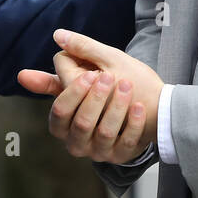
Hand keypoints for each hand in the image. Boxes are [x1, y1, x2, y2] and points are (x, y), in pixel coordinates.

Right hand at [18, 29, 161, 162]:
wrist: (147, 105)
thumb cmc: (111, 84)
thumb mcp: (90, 69)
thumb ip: (69, 61)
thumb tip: (50, 42)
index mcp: (62, 122)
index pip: (60, 109)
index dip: (75, 90)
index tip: (91, 72)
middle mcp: (75, 141)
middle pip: (80, 122)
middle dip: (95, 98)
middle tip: (109, 77)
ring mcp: (98, 151)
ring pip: (103, 132)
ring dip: (116, 107)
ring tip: (127, 85)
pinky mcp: (120, 155)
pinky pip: (126, 142)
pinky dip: (133, 123)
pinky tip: (138, 107)